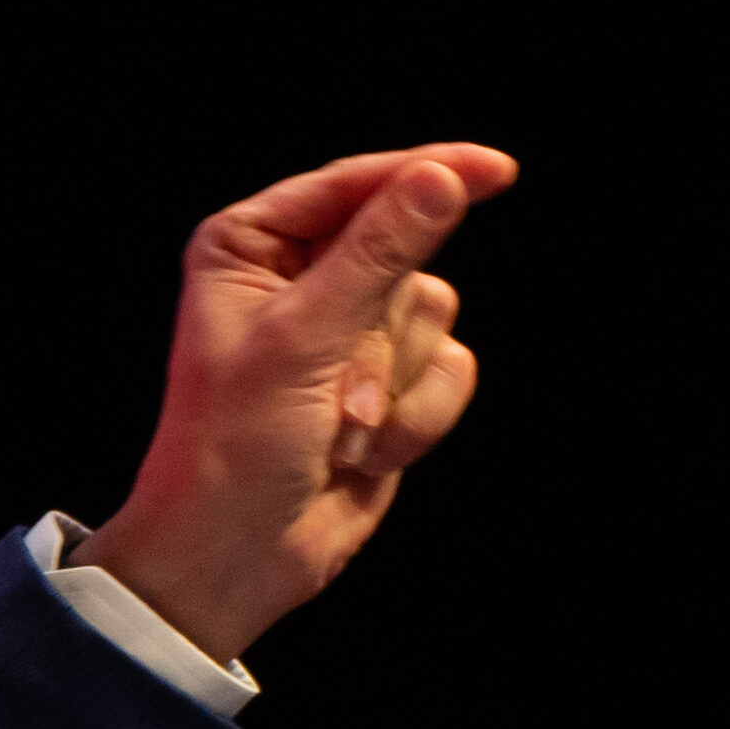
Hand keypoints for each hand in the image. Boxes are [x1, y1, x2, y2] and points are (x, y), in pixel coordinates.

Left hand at [97, 141, 512, 664]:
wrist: (237, 557)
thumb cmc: (233, 447)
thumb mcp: (303, 338)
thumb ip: (379, 253)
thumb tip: (443, 178)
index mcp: (253, 244)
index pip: (356, 186)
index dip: (428, 174)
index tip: (496, 171)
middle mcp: (302, 276)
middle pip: (407, 254)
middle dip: (383, 333)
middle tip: (338, 391)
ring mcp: (349, 330)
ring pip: (434, 314)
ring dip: (396, 383)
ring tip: (341, 429)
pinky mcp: (389, 382)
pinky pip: (450, 368)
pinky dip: (418, 416)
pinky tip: (366, 451)